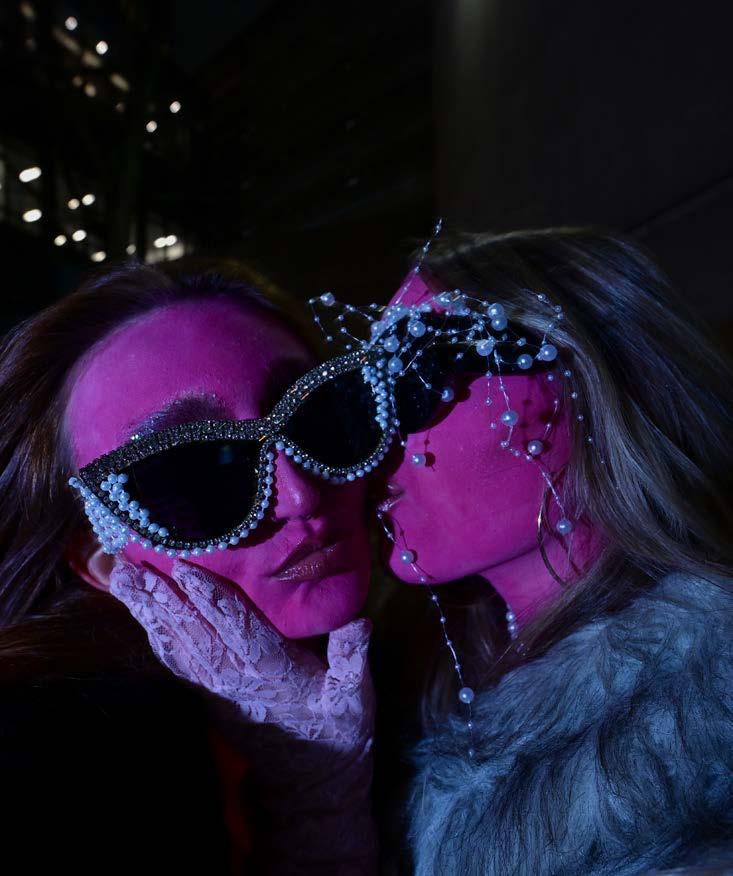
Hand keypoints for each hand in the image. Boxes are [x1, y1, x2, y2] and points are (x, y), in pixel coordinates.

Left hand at [109, 556, 376, 873]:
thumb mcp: (355, 696)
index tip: (185, 567)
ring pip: (177, 642)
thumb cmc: (337, 730)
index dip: (211, 596)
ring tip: (122, 579)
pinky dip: (156, 635)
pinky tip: (142, 615)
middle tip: (129, 564)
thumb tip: (359, 621)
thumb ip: (352, 658)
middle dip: (161, 595)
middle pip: (193, 630)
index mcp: (271, 669)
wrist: (311, 779)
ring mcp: (218, 687)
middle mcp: (236, 676)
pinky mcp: (210, 694)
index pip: (236, 627)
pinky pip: (177, 660)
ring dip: (148, 611)